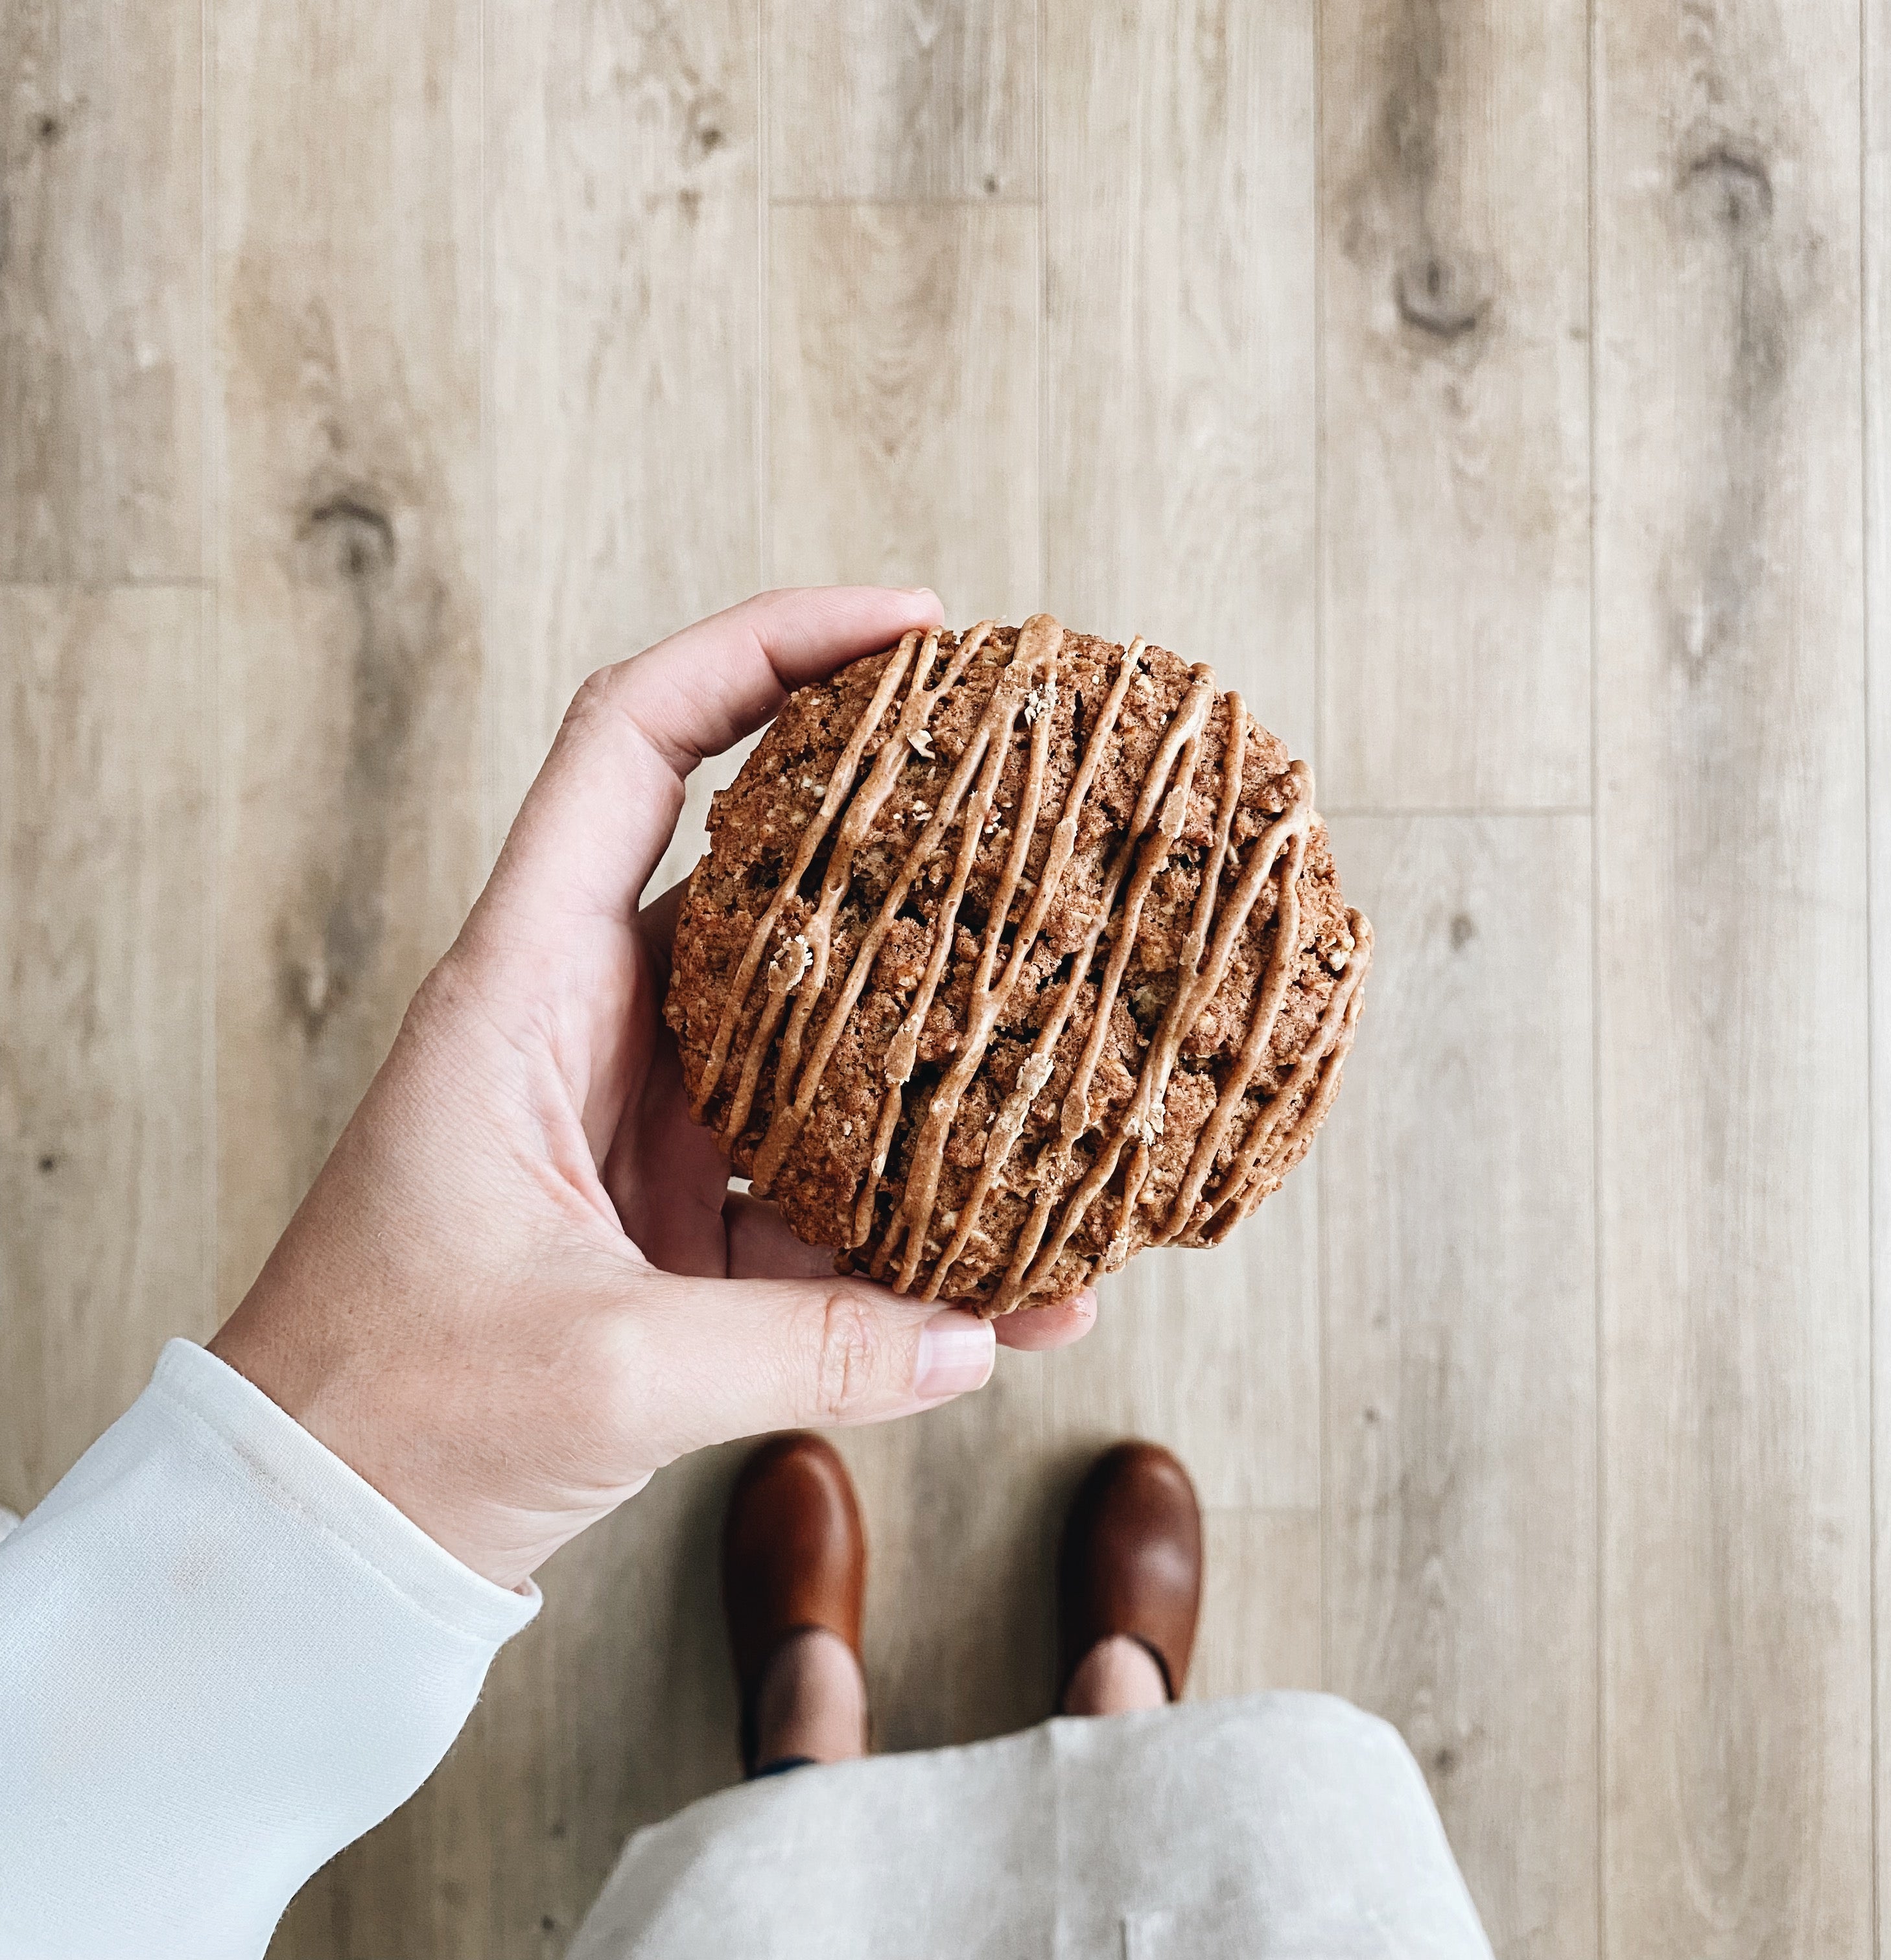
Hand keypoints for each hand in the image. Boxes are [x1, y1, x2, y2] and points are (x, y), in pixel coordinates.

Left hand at [210, 588, 1096, 1588]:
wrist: (318, 1530)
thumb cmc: (391, 1413)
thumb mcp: (604, 1371)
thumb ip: (804, 1347)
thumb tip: (975, 1335)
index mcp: (525, 988)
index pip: (636, 742)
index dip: (765, 651)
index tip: (908, 626)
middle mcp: (591, 1028)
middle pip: (765, 875)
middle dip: (903, 839)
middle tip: (1041, 813)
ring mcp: (643, 1123)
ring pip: (818, 1048)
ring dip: (935, 1070)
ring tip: (1071, 1072)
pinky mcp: (676, 1222)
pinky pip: (819, 1198)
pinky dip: (907, 1238)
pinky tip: (1011, 1289)